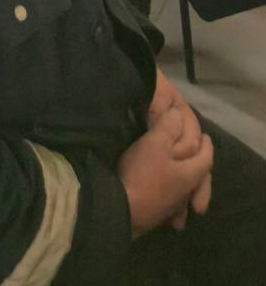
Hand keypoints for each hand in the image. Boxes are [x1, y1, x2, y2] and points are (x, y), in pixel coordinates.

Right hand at [149, 71, 209, 225]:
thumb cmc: (142, 174)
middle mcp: (185, 192)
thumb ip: (167, 128)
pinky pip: (173, 203)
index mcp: (189, 173)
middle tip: (200, 156)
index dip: (207, 146)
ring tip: (183, 176)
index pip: (206, 158)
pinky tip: (164, 197)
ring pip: (187, 192)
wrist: (122, 209)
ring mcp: (172, 206)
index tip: (206, 137)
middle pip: (200, 179)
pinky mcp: (157, 214)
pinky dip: (173, 195)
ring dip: (188, 182)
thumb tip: (178, 114)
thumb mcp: (153, 144)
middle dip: (201, 166)